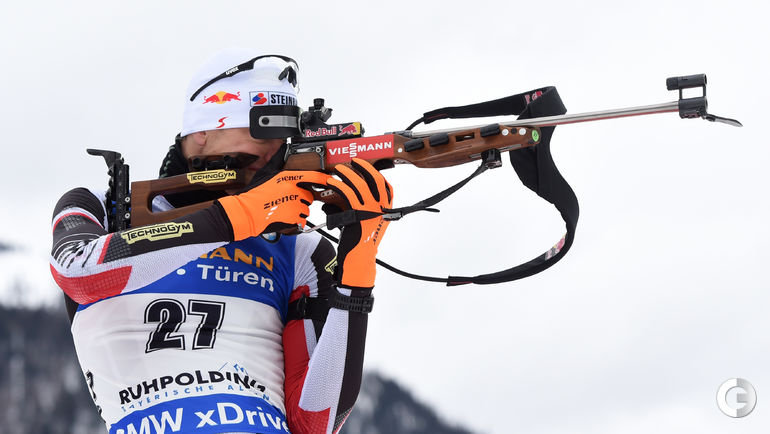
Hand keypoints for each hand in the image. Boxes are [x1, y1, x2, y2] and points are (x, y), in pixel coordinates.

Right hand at [217, 170, 329, 240]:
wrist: (246, 212)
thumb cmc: (254, 193)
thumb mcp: (266, 172)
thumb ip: (277, 159)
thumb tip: (283, 147)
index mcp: (289, 178)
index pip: (314, 177)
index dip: (323, 179)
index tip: (329, 180)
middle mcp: (294, 191)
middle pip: (309, 195)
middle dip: (301, 198)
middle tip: (287, 199)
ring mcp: (295, 206)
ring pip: (306, 208)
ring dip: (298, 209)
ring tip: (283, 208)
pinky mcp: (294, 219)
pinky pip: (301, 220)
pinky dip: (295, 220)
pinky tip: (283, 216)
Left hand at [326, 158, 392, 288]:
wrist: (359, 260)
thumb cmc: (361, 242)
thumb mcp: (368, 222)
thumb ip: (365, 207)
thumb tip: (351, 191)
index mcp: (387, 210)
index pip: (386, 187)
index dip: (376, 174)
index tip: (366, 167)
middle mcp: (382, 210)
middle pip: (374, 181)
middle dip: (364, 168)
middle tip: (353, 161)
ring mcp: (371, 213)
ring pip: (360, 186)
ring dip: (348, 174)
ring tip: (339, 170)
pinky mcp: (358, 216)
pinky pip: (348, 195)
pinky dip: (339, 186)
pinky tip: (333, 183)